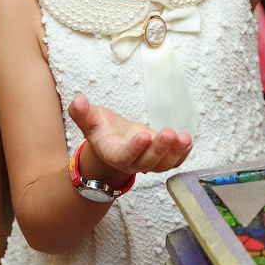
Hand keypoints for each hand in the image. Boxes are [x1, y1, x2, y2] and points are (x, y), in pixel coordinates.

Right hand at [68, 94, 192, 175]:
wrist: (113, 140)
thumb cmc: (102, 128)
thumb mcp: (91, 119)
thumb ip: (82, 113)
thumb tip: (77, 100)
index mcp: (112, 153)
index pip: (123, 155)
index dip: (134, 149)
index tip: (144, 136)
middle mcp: (130, 162)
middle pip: (146, 162)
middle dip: (159, 148)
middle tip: (169, 133)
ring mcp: (146, 162)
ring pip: (162, 164)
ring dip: (175, 152)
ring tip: (184, 138)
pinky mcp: (159, 159)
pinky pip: (172, 162)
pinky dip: (181, 155)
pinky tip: (187, 142)